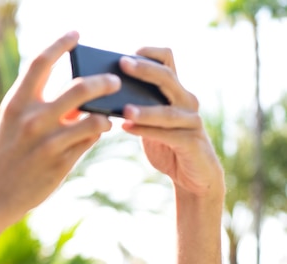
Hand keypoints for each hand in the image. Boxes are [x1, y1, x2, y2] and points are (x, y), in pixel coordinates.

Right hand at [0, 31, 119, 222]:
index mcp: (16, 104)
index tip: (76, 34)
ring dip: (106, 114)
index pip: (40, 64)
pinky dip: (96, 133)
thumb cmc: (2, 156)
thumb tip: (77, 100)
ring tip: (109, 114)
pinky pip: (89, 141)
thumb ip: (38, 108)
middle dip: (104, 82)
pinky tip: (96, 133)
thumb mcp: (11, 125)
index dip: (60, 44)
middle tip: (114, 80)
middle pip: (79, 88)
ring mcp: (48, 143)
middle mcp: (32, 120)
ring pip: (93, 118)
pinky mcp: (60, 164)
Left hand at [118, 49, 223, 199]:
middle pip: (167, 78)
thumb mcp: (149, 124)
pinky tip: (128, 128)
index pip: (168, 61)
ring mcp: (191, 121)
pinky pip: (168, 135)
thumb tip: (102, 97)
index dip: (150, 54)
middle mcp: (186, 101)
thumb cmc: (166, 146)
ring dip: (145, 109)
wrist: (193, 176)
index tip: (127, 52)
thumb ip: (135, 109)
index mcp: (175, 92)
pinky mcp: (192, 142)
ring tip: (124, 108)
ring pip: (167, 111)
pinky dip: (147, 131)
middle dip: (144, 70)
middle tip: (122, 64)